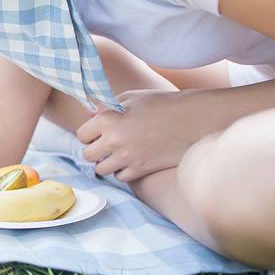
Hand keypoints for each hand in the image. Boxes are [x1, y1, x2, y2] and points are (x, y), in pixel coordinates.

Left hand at [76, 89, 214, 182]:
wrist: (192, 119)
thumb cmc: (160, 104)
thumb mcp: (129, 98)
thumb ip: (104, 106)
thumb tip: (88, 115)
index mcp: (107, 119)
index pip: (81, 135)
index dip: (89, 133)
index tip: (97, 132)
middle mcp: (113, 140)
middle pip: (87, 154)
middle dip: (94, 149)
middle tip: (105, 144)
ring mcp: (127, 157)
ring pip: (101, 169)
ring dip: (106, 162)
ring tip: (116, 153)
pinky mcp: (141, 169)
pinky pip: (120, 177)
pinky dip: (122, 171)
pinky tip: (130, 160)